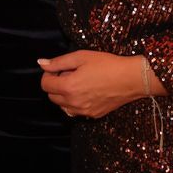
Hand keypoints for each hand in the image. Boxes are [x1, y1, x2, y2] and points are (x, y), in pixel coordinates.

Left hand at [38, 51, 162, 118]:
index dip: (49, 74)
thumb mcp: (81, 57)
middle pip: (52, 96)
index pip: (45, 85)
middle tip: (70, 73)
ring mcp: (83, 111)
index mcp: (68, 87)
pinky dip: (75, 103)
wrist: (131, 79)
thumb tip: (41, 63)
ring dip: (64, 95)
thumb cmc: (108, 65)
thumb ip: (58, 62)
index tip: (59, 68)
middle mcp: (73, 102)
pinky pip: (75, 111)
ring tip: (79, 82)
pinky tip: (87, 91)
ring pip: (62, 106)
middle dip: (56, 84)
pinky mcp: (93, 115)